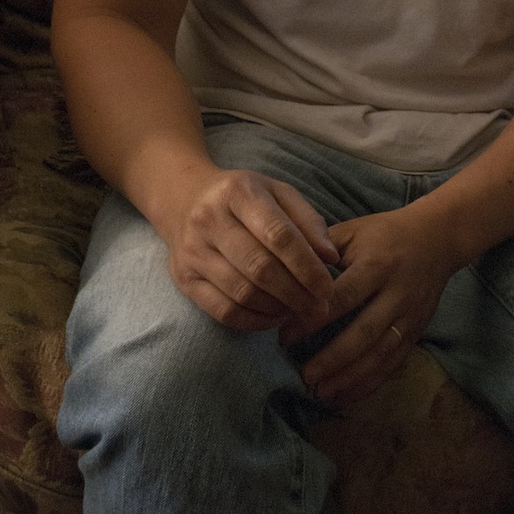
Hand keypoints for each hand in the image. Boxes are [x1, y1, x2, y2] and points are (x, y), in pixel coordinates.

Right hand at [155, 165, 338, 331]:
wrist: (183, 198)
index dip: (306, 266)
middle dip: (296, 294)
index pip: (278, 234)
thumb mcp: (276, 192)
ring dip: (278, 309)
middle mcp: (209, 219)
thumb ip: (307, 220)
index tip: (327, 288)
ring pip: (242, 293)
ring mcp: (193, 251)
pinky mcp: (183, 278)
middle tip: (319, 308)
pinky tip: (273, 316)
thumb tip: (330, 258)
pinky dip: (254, 321)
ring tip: (299, 310)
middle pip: (260, 267)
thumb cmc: (241, 198)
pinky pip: (223, 311)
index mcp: (238, 192)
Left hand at [289, 206, 458, 405]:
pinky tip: (347, 396)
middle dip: (332, 359)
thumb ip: (321, 250)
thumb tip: (285, 273)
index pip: (342, 298)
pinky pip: (394, 363)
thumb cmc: (385, 232)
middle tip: (304, 376)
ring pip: (380, 354)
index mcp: (375, 265)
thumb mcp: (353, 230)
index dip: (313, 319)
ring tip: (321, 392)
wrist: (437, 238)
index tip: (285, 337)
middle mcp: (395, 294)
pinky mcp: (417, 332)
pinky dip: (370, 383)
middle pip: (363, 333)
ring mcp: (409, 316)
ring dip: (350, 378)